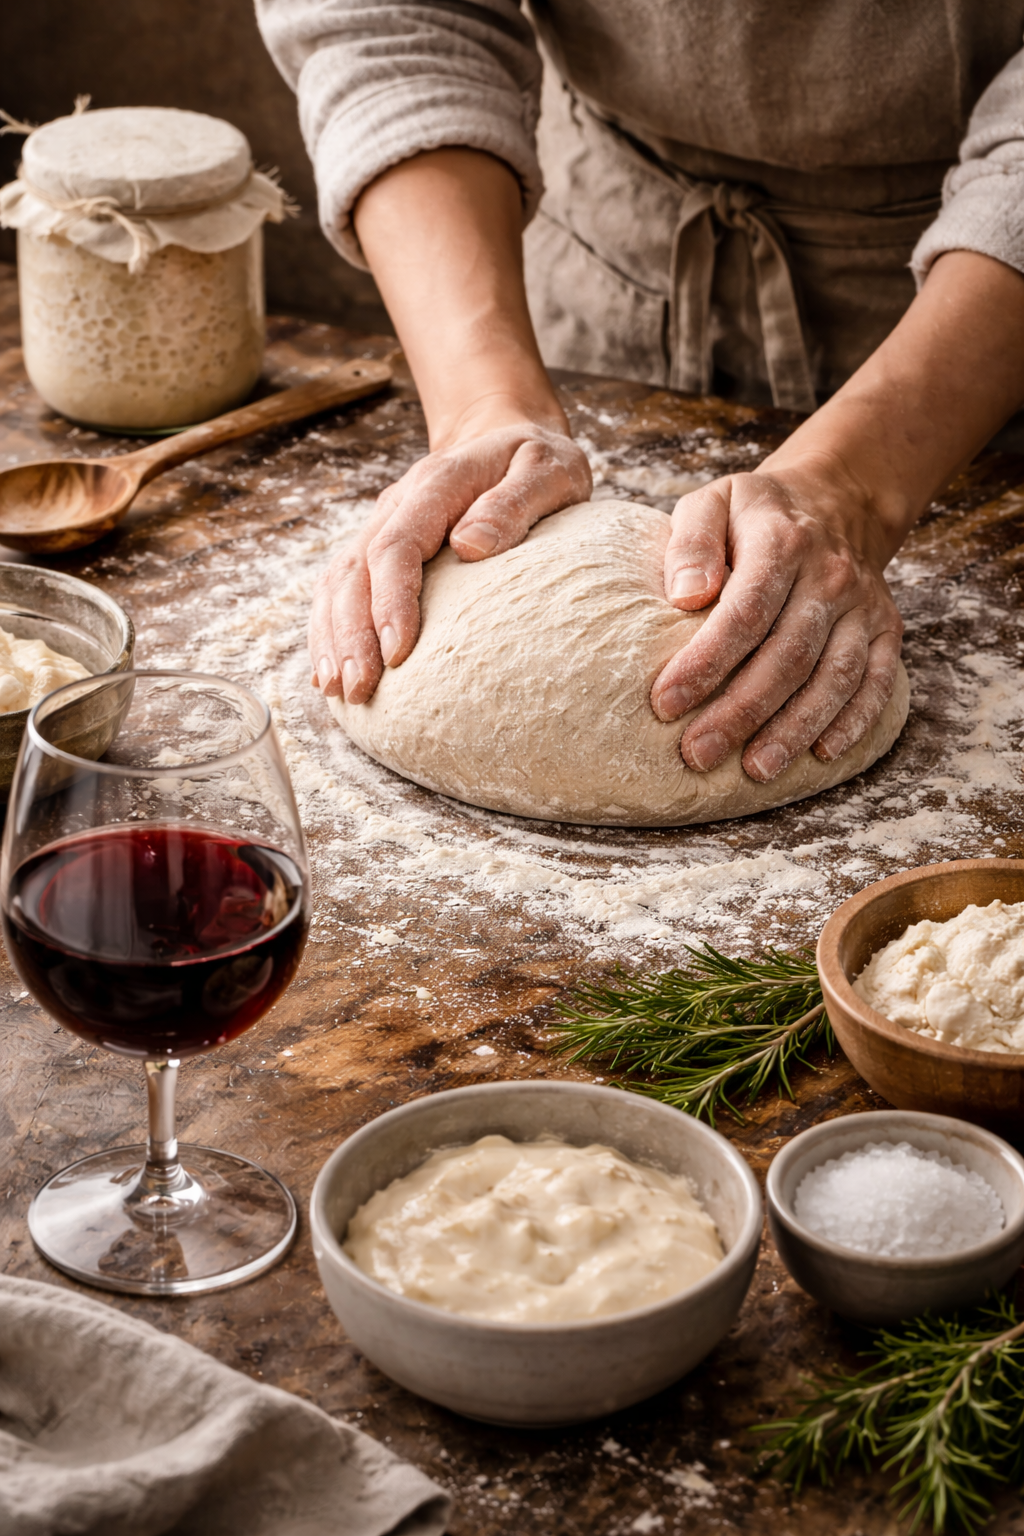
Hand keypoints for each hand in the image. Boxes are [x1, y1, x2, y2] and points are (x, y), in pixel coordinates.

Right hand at [309, 418, 591, 702]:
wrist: (506, 434)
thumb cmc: (537, 461)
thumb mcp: (549, 471)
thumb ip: (514, 502)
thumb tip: (469, 546)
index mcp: (437, 483)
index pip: (399, 545)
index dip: (392, 600)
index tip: (397, 652)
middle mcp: (398, 504)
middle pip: (357, 571)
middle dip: (351, 634)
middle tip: (358, 689)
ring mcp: (383, 524)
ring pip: (339, 581)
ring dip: (332, 637)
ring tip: (337, 690)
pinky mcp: (380, 545)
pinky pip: (343, 587)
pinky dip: (329, 629)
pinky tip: (327, 672)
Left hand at [649, 458, 902, 780]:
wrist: (838, 499)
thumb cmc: (757, 513)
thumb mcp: (713, 502)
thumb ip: (692, 542)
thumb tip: (685, 595)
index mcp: (782, 543)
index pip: (745, 612)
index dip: (707, 662)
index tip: (666, 703)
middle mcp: (830, 576)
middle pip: (787, 655)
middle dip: (741, 711)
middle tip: (698, 753)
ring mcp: (863, 606)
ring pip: (834, 675)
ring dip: (796, 727)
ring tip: (755, 768)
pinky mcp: (887, 628)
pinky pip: (876, 680)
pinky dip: (855, 719)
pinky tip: (822, 753)